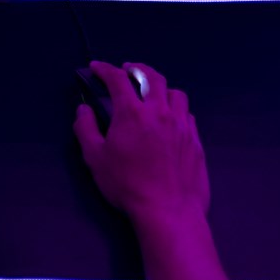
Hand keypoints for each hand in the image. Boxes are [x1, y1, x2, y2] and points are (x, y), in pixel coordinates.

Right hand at [73, 61, 210, 226]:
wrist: (168, 211)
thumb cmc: (127, 186)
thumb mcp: (95, 159)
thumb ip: (86, 130)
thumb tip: (83, 110)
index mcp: (132, 113)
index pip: (117, 79)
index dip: (104, 69)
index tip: (96, 68)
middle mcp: (159, 112)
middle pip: (151, 77)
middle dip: (137, 69)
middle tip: (127, 69)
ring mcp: (182, 125)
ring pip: (175, 93)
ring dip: (161, 87)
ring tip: (153, 93)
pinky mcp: (195, 140)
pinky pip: (187, 114)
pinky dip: (176, 109)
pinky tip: (171, 119)